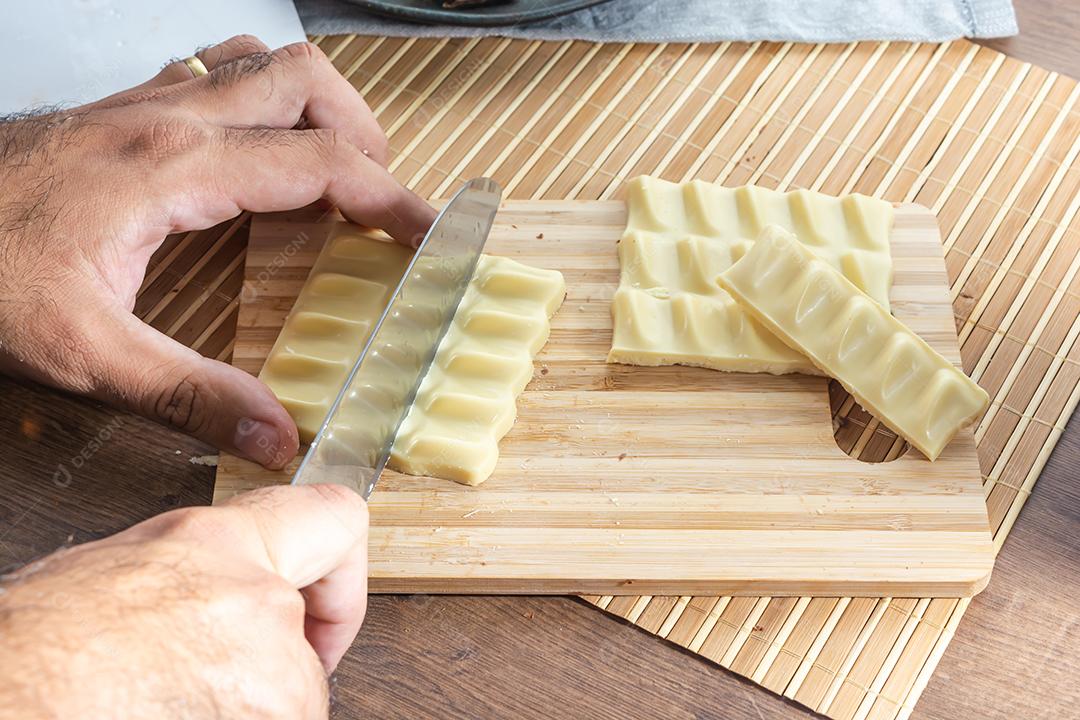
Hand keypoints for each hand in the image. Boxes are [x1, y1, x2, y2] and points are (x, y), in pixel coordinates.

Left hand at [0, 35, 436, 467]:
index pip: (320, 162)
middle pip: (306, 82)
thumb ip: (189, 395)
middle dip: (365, 136)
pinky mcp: (120, 110)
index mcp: (175, 167)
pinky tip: (255, 153)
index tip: (430, 233)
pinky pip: (215, 74)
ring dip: (316, 105)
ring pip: (262, 63)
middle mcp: (167, 117)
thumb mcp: (83, 352)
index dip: (391, 198)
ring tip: (335, 168)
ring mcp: (141, 102)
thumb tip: (277, 435)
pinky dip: (262, 101)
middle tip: (381, 201)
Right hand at [0, 484, 367, 718]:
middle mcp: (259, 602)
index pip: (334, 517)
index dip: (340, 569)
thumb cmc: (29, 653)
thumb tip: (221, 593)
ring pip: (292, 698)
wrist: (6, 706)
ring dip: (247, 707)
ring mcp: (272, 678)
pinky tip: (170, 716)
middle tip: (213, 681)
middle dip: (269, 664)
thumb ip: (197, 574)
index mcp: (216, 544)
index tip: (328, 601)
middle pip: (304, 634)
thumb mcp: (117, 573)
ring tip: (164, 704)